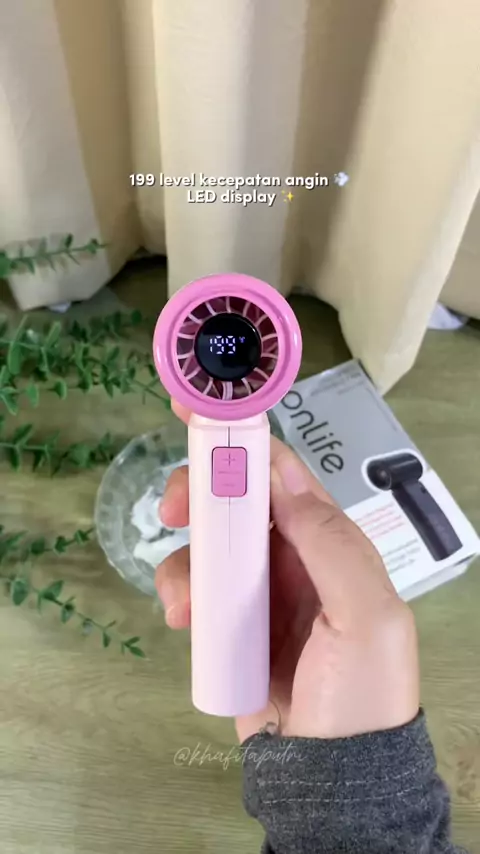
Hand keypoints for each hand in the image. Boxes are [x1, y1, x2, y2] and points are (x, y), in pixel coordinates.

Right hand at [156, 401, 419, 742]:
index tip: (197, 417)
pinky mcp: (227, 622)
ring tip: (184, 607)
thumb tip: (280, 475)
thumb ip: (331, 542)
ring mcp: (255, 589)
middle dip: (199, 496)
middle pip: (234, 500)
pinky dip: (178, 594)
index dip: (243, 440)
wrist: (330, 776)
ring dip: (184, 560)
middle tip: (170, 509)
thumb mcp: (367, 614)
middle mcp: (290, 555)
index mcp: (328, 541)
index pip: (283, 475)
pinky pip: (192, 588)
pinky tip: (182, 623)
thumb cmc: (360, 691)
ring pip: (205, 543)